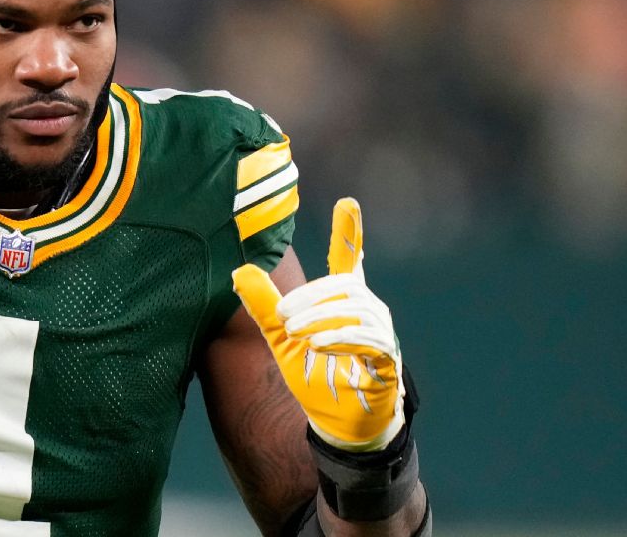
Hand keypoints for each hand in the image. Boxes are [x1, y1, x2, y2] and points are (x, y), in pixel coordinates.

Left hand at [232, 198, 404, 450]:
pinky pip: (371, 338)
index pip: (349, 260)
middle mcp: (367, 312)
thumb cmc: (315, 375)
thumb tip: (238, 271)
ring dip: (321, 318)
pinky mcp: (387, 359)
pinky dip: (342, 337)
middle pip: (343, 287)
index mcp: (343, 302)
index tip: (348, 203)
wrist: (337, 423)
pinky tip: (318, 344)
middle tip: (282, 316)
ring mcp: (381, 334)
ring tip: (295, 332)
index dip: (349, 233)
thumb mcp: (281, 339)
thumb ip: (264, 307)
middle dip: (311, 297)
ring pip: (355, 310)